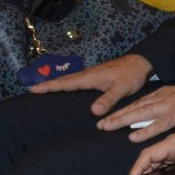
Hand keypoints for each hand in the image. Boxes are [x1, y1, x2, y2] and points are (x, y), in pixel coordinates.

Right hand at [36, 53, 153, 113]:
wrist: (142, 61)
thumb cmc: (131, 75)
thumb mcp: (121, 89)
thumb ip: (108, 100)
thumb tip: (94, 112)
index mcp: (90, 77)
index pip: (65, 83)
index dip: (49, 87)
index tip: (33, 90)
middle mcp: (88, 74)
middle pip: (63, 80)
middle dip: (48, 85)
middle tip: (32, 90)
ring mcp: (92, 74)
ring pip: (70, 79)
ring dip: (56, 83)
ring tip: (44, 89)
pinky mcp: (97, 75)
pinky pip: (77, 80)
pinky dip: (67, 83)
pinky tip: (67, 88)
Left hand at [104, 81, 174, 138]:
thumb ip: (169, 108)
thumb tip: (158, 117)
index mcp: (164, 94)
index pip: (139, 102)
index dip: (123, 109)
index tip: (108, 116)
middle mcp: (163, 98)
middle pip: (135, 107)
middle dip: (116, 115)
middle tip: (100, 124)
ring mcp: (169, 105)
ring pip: (140, 113)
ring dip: (122, 120)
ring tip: (107, 127)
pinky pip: (158, 124)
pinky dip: (145, 130)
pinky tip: (133, 136)